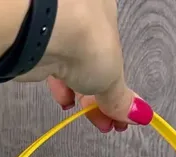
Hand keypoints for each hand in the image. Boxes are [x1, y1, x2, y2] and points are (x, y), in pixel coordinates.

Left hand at [0, 0, 151, 132]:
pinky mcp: (37, 46)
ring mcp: (58, 32)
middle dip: (100, 98)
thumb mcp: (113, 78)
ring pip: (72, 69)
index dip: (118, 89)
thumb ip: (122, 99)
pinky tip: (66, 102)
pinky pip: (52, 69)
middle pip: (93, 66)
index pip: (114, 57)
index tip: (121, 115)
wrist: (43, 34)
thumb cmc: (86, 41)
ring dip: (81, 97)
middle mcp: (83, 19)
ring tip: (89, 116)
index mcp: (106, 16)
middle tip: (106, 123)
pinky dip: (60, 88)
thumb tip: (138, 115)